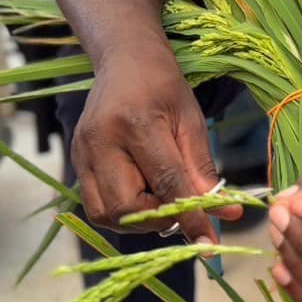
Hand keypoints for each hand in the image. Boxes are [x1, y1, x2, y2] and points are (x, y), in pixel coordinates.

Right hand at [72, 39, 238, 243]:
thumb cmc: (164, 86)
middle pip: (127, 208)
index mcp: (137, 125)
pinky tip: (141, 193)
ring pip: (106, 214)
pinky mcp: (75, 161)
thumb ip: (203, 171)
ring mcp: (82, 152)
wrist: (124, 59)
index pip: (166, 185)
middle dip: (158, 219)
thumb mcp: (192, 122)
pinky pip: (96, 205)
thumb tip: (225, 214)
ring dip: (138, 220)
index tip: (210, 243)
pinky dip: (121, 212)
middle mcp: (102, 141)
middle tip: (179, 209)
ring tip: (159, 199)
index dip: (190, 218)